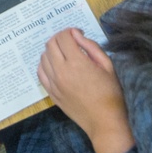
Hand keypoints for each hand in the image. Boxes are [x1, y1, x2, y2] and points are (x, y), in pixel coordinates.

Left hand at [37, 28, 135, 152]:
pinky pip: (40, 73)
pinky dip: (45, 64)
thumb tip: (76, 34)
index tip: (78, 34)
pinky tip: (54, 64)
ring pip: (43, 57)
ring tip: (64, 53)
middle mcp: (61, 71)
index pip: (63, 37)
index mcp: (76, 62)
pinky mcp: (51, 93)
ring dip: (52, 50)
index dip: (70, 31)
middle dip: (60, 38)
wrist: (105, 121)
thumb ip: (90, 46)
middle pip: (50, 44)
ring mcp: (54, 83)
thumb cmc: (111, 93)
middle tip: (70, 41)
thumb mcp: (107, 65)